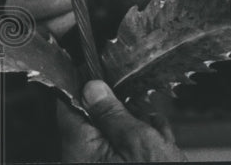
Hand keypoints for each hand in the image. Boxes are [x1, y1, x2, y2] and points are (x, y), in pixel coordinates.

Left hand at [58, 80, 185, 161]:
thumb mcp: (138, 140)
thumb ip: (113, 113)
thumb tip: (93, 87)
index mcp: (80, 150)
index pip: (69, 105)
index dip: (86, 86)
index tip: (102, 74)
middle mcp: (83, 161)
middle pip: (94, 119)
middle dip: (123, 112)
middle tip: (145, 116)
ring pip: (114, 133)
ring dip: (139, 128)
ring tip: (160, 138)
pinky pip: (123, 151)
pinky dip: (144, 144)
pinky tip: (161, 146)